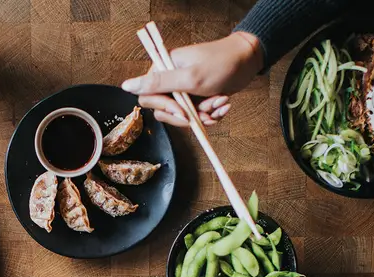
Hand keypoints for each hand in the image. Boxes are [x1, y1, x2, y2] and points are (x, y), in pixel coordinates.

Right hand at [121, 32, 263, 126]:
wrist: (247, 62)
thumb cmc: (219, 64)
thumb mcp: (188, 77)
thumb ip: (157, 84)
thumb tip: (126, 86)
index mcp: (163, 70)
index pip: (148, 97)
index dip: (165, 108)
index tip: (183, 113)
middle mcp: (171, 80)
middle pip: (165, 111)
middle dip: (188, 115)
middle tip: (203, 113)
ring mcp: (184, 90)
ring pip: (183, 116)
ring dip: (203, 115)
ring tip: (220, 103)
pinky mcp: (197, 99)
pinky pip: (197, 116)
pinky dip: (211, 114)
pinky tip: (223, 104)